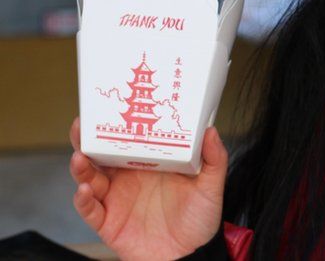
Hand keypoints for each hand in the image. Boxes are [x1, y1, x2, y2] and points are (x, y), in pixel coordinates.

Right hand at [69, 117, 227, 259]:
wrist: (190, 256)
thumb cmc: (199, 220)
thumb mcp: (211, 186)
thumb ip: (213, 159)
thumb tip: (211, 130)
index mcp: (150, 164)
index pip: (128, 140)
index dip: (116, 125)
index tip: (110, 108)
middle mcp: (128, 178)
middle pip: (100, 154)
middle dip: (87, 139)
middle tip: (82, 126)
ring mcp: (116, 199)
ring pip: (89, 178)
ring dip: (81, 167)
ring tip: (81, 157)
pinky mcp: (108, 222)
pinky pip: (89, 209)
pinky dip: (83, 200)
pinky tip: (85, 190)